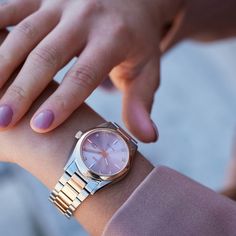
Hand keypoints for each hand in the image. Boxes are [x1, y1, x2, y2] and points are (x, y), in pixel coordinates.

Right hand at [0, 0, 182, 141]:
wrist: (133, 0)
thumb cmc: (138, 42)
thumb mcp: (146, 72)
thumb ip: (141, 104)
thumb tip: (148, 138)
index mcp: (113, 38)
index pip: (84, 75)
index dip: (62, 102)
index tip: (40, 128)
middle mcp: (84, 17)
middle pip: (47, 56)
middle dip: (22, 89)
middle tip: (2, 121)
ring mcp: (61, 3)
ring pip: (23, 34)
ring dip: (1, 65)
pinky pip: (12, 10)